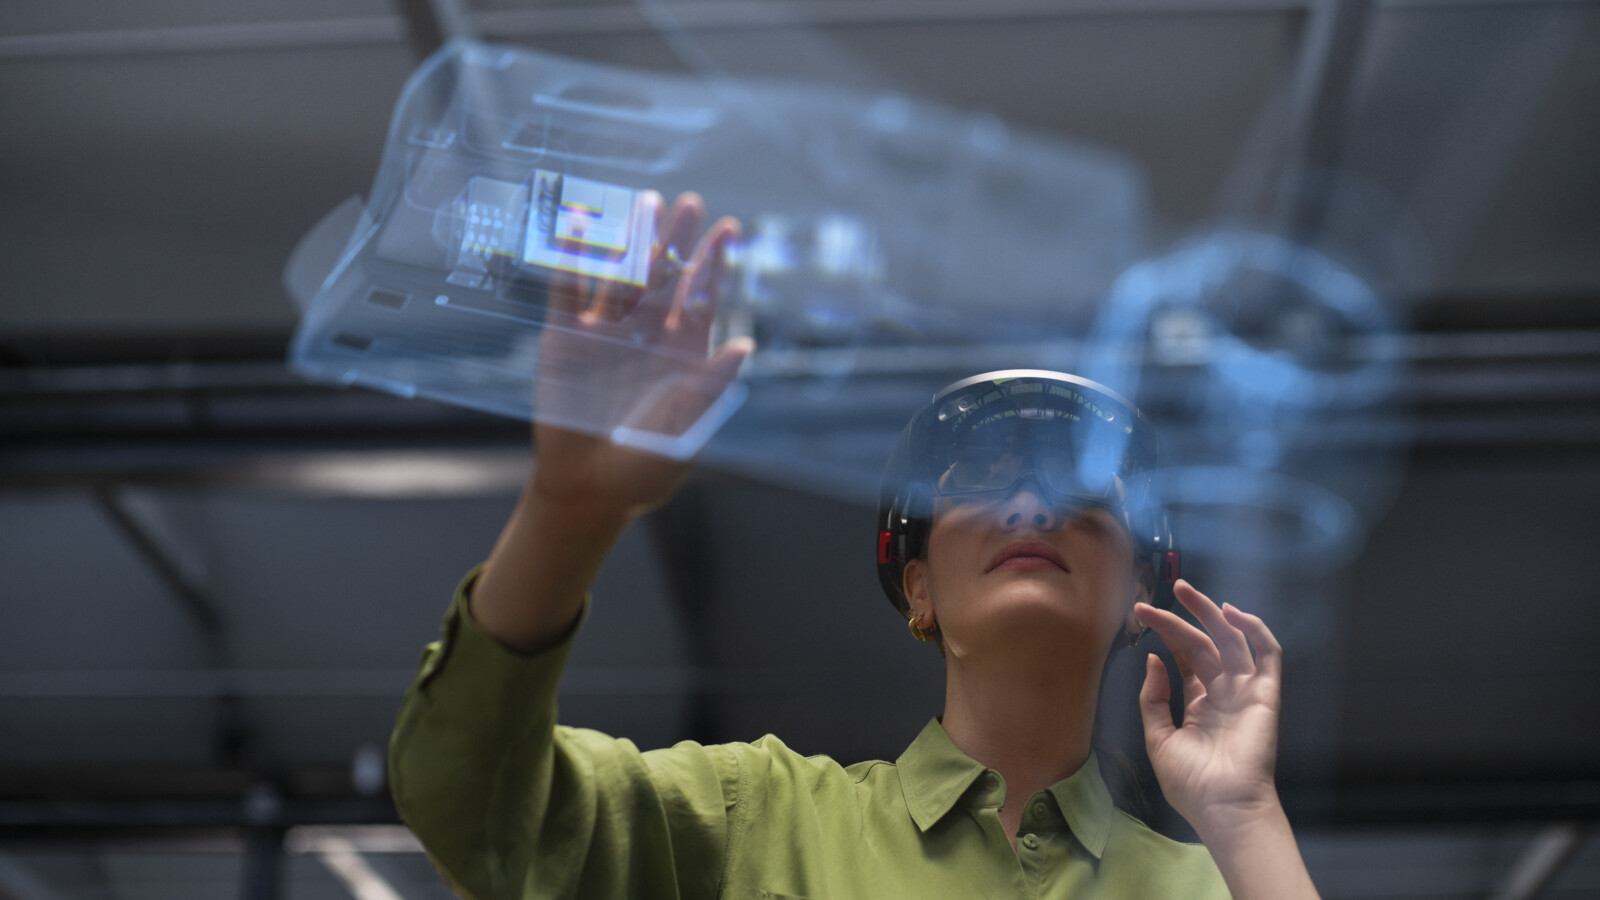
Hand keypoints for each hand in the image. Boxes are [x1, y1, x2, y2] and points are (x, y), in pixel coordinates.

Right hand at [530, 190, 751, 522]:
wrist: (588, 492)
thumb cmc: (645, 470)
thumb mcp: (686, 430)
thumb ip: (711, 386)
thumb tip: (746, 344)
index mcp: (681, 355)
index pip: (700, 299)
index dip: (714, 264)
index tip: (730, 229)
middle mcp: (646, 337)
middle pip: (664, 278)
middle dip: (677, 241)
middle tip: (690, 202)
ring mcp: (605, 335)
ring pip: (621, 277)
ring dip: (632, 241)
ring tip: (646, 203)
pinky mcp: (565, 340)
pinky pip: (570, 292)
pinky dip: (576, 261)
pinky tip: (585, 227)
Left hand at [1135, 581, 1284, 835]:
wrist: (1222, 808)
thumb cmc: (1191, 783)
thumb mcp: (1158, 738)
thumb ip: (1153, 699)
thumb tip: (1152, 660)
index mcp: (1199, 704)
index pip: (1185, 657)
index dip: (1166, 633)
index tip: (1140, 613)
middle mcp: (1223, 693)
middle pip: (1204, 643)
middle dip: (1182, 617)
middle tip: (1159, 594)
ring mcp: (1245, 692)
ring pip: (1231, 641)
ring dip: (1211, 613)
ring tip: (1185, 591)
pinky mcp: (1265, 695)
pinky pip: (1268, 656)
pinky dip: (1255, 630)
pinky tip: (1231, 613)